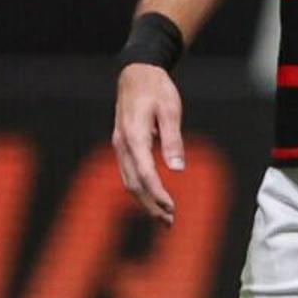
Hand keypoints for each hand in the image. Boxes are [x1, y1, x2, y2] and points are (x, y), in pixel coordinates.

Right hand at [112, 63, 186, 226]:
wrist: (136, 74)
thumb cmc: (156, 90)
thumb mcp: (170, 110)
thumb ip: (173, 139)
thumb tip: (177, 168)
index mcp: (134, 136)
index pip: (145, 173)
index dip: (157, 193)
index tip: (171, 207)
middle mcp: (122, 144)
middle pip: (134, 183)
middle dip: (151, 204)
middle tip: (169, 222)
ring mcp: (120, 146)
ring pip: (129, 181)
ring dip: (145, 201)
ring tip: (163, 217)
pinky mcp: (123, 146)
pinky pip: (129, 173)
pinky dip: (140, 189)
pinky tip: (153, 198)